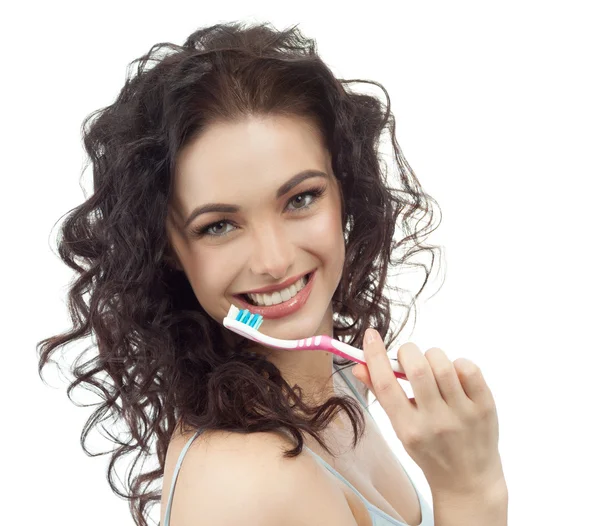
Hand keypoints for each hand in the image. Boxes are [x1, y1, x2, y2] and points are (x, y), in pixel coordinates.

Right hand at [352, 328, 505, 496]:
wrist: (468, 481)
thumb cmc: (429, 451)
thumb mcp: (400, 429)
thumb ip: (381, 394)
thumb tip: (359, 365)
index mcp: (409, 429)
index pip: (386, 384)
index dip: (374, 355)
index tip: (371, 335)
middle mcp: (436, 422)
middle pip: (417, 368)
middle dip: (407, 352)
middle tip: (407, 358)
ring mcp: (463, 414)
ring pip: (442, 363)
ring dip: (432, 356)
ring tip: (432, 368)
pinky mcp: (485, 406)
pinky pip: (469, 368)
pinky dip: (457, 363)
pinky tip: (454, 375)